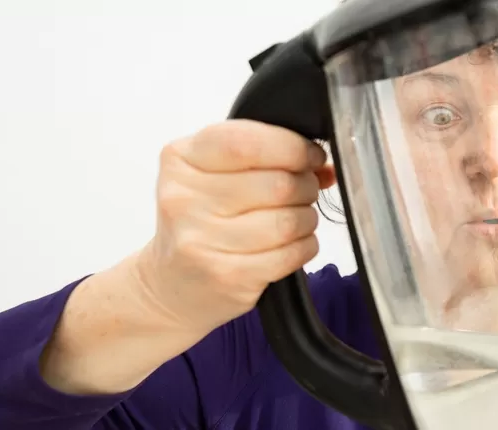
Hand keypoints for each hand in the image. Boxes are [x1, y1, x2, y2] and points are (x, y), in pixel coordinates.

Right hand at [137, 119, 336, 332]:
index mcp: (181, 160)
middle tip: (303, 191)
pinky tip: (292, 245)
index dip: (292, 147)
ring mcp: (202, 240)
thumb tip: (325, 164)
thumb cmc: (201, 222)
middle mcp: (184, 199)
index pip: (247, 142)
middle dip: (306, 185)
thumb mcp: (216, 175)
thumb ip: (265, 158)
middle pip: (278, 183)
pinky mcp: (226, 276)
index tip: (311, 155)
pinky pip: (291, 254)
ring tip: (296, 220)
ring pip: (288, 220)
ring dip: (307, 219)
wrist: (172, 285)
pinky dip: (304, 247)